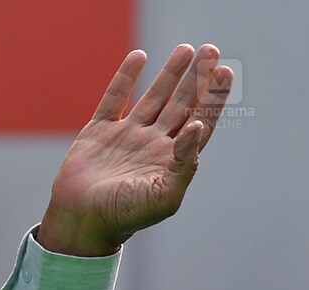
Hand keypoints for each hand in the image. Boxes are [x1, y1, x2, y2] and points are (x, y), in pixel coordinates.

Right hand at [38, 44, 233, 255]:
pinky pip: (115, 97)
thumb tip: (199, 127)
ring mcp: (128, 135)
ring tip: (186, 48)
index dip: (214, 98)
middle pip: (183, 103)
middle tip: (211, 51)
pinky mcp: (100, 130)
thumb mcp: (165, 196)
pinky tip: (139, 56)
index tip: (226, 73)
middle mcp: (154, 144)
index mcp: (173, 159)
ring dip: (171, 73)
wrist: (82, 220)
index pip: (201, 121)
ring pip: (155, 96)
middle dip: (198, 78)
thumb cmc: (126, 215)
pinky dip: (126, 76)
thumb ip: (185, 163)